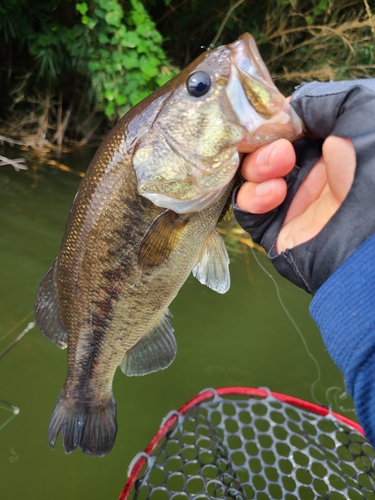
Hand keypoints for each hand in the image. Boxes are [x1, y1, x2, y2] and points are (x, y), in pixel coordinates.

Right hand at [233, 80, 374, 293]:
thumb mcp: (360, 108)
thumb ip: (321, 100)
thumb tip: (287, 110)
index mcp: (330, 145)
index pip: (283, 128)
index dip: (270, 121)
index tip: (266, 117)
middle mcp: (310, 173)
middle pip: (261, 150)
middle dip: (262, 144)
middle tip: (280, 148)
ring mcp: (293, 203)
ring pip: (250, 178)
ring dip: (256, 168)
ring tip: (280, 167)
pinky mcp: (277, 231)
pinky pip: (246, 211)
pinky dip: (251, 198)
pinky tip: (274, 193)